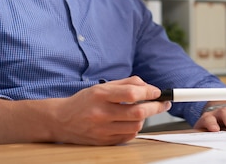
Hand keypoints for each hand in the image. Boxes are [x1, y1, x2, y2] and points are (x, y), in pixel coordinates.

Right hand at [50, 76, 170, 144]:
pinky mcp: (103, 141)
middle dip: (156, 107)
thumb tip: (149, 87)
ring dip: (145, 118)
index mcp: (100, 95)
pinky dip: (135, 128)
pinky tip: (131, 122)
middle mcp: (101, 113)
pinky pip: (128, 136)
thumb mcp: (102, 86)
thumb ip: (127, 84)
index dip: (149, 92)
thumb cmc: (84, 101)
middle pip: (137, 112)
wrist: (61, 120)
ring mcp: (102, 129)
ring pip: (136, 126)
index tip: (158, 92)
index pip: (131, 94)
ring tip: (143, 112)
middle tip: (163, 103)